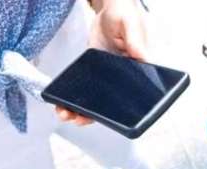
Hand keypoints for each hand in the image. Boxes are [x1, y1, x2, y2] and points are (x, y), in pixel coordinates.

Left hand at [57, 0, 149, 125]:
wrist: (108, 6)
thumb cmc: (124, 11)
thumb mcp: (130, 23)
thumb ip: (135, 40)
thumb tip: (143, 58)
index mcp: (138, 68)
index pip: (130, 96)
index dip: (117, 111)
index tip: (104, 117)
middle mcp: (124, 76)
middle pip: (110, 104)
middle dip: (94, 115)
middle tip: (78, 118)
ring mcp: (108, 76)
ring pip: (96, 100)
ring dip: (81, 109)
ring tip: (66, 113)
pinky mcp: (95, 71)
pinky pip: (85, 89)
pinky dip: (74, 97)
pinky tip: (63, 101)